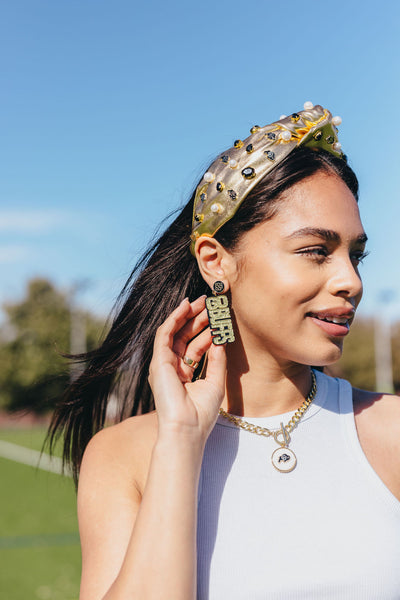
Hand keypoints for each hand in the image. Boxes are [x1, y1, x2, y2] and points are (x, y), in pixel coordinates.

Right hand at [148, 296, 226, 442]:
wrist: (187, 428)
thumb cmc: (201, 413)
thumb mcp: (215, 382)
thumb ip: (217, 360)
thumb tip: (220, 340)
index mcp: (184, 374)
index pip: (195, 347)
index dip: (208, 332)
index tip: (221, 319)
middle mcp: (172, 367)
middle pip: (184, 337)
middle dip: (197, 319)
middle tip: (211, 304)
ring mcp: (163, 364)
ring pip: (174, 332)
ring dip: (187, 315)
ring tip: (201, 301)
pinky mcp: (158, 361)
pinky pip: (165, 334)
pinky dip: (174, 318)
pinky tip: (185, 307)